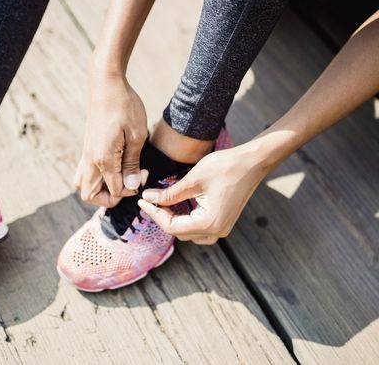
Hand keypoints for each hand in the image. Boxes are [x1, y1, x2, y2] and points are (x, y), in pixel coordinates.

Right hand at [75, 71, 148, 206]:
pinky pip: (85, 172)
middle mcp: (90, 160)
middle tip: (128, 182)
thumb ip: (132, 163)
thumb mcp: (136, 135)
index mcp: (103, 159)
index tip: (143, 172)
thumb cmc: (124, 106)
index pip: (115, 191)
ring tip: (120, 177)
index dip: (132, 188)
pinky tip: (114, 166)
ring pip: (83, 185)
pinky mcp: (87, 147)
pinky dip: (97, 177)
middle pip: (91, 196)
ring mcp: (86, 154)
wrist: (105, 84)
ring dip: (100, 189)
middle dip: (111, 198)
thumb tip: (131, 186)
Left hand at [138, 142, 270, 243]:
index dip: (154, 214)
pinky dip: (187, 222)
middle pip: (179, 232)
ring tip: (162, 204)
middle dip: (162, 217)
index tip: (142, 201)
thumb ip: (169, 193)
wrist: (253, 161)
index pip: (172, 226)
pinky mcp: (224, 221)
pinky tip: (179, 207)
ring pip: (189, 234)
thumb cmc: (226, 166)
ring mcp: (223, 228)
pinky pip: (200, 229)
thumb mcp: (193, 179)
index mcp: (209, 223)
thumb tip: (148, 197)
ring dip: (174, 222)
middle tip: (150, 200)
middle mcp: (217, 230)